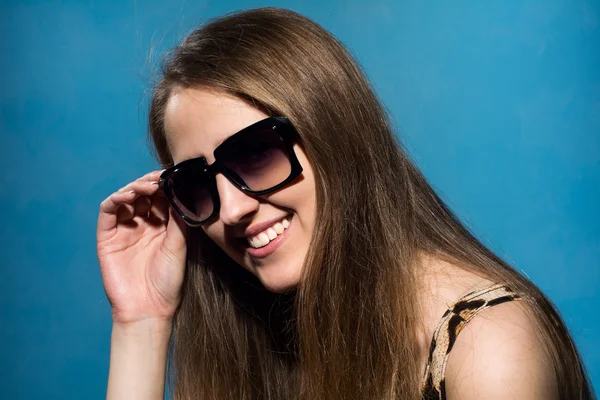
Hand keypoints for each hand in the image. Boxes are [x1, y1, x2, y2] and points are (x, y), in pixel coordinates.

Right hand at [97, 170, 186, 324]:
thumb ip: (178, 219)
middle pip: (143, 194)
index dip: (166, 185)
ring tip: (148, 186)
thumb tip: (183, 191)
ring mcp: (124, 229)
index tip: (175, 176)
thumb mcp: (179, 245)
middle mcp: (142, 224)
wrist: (149, 308)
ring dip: (135, 187)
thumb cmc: (168, 281)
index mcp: (162, 226)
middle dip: (151, 183)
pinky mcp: (107, 237)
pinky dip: (116, 199)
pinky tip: (129, 195)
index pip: (161, 197)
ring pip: (126, 198)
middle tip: (160, 178)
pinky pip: (108, 211)